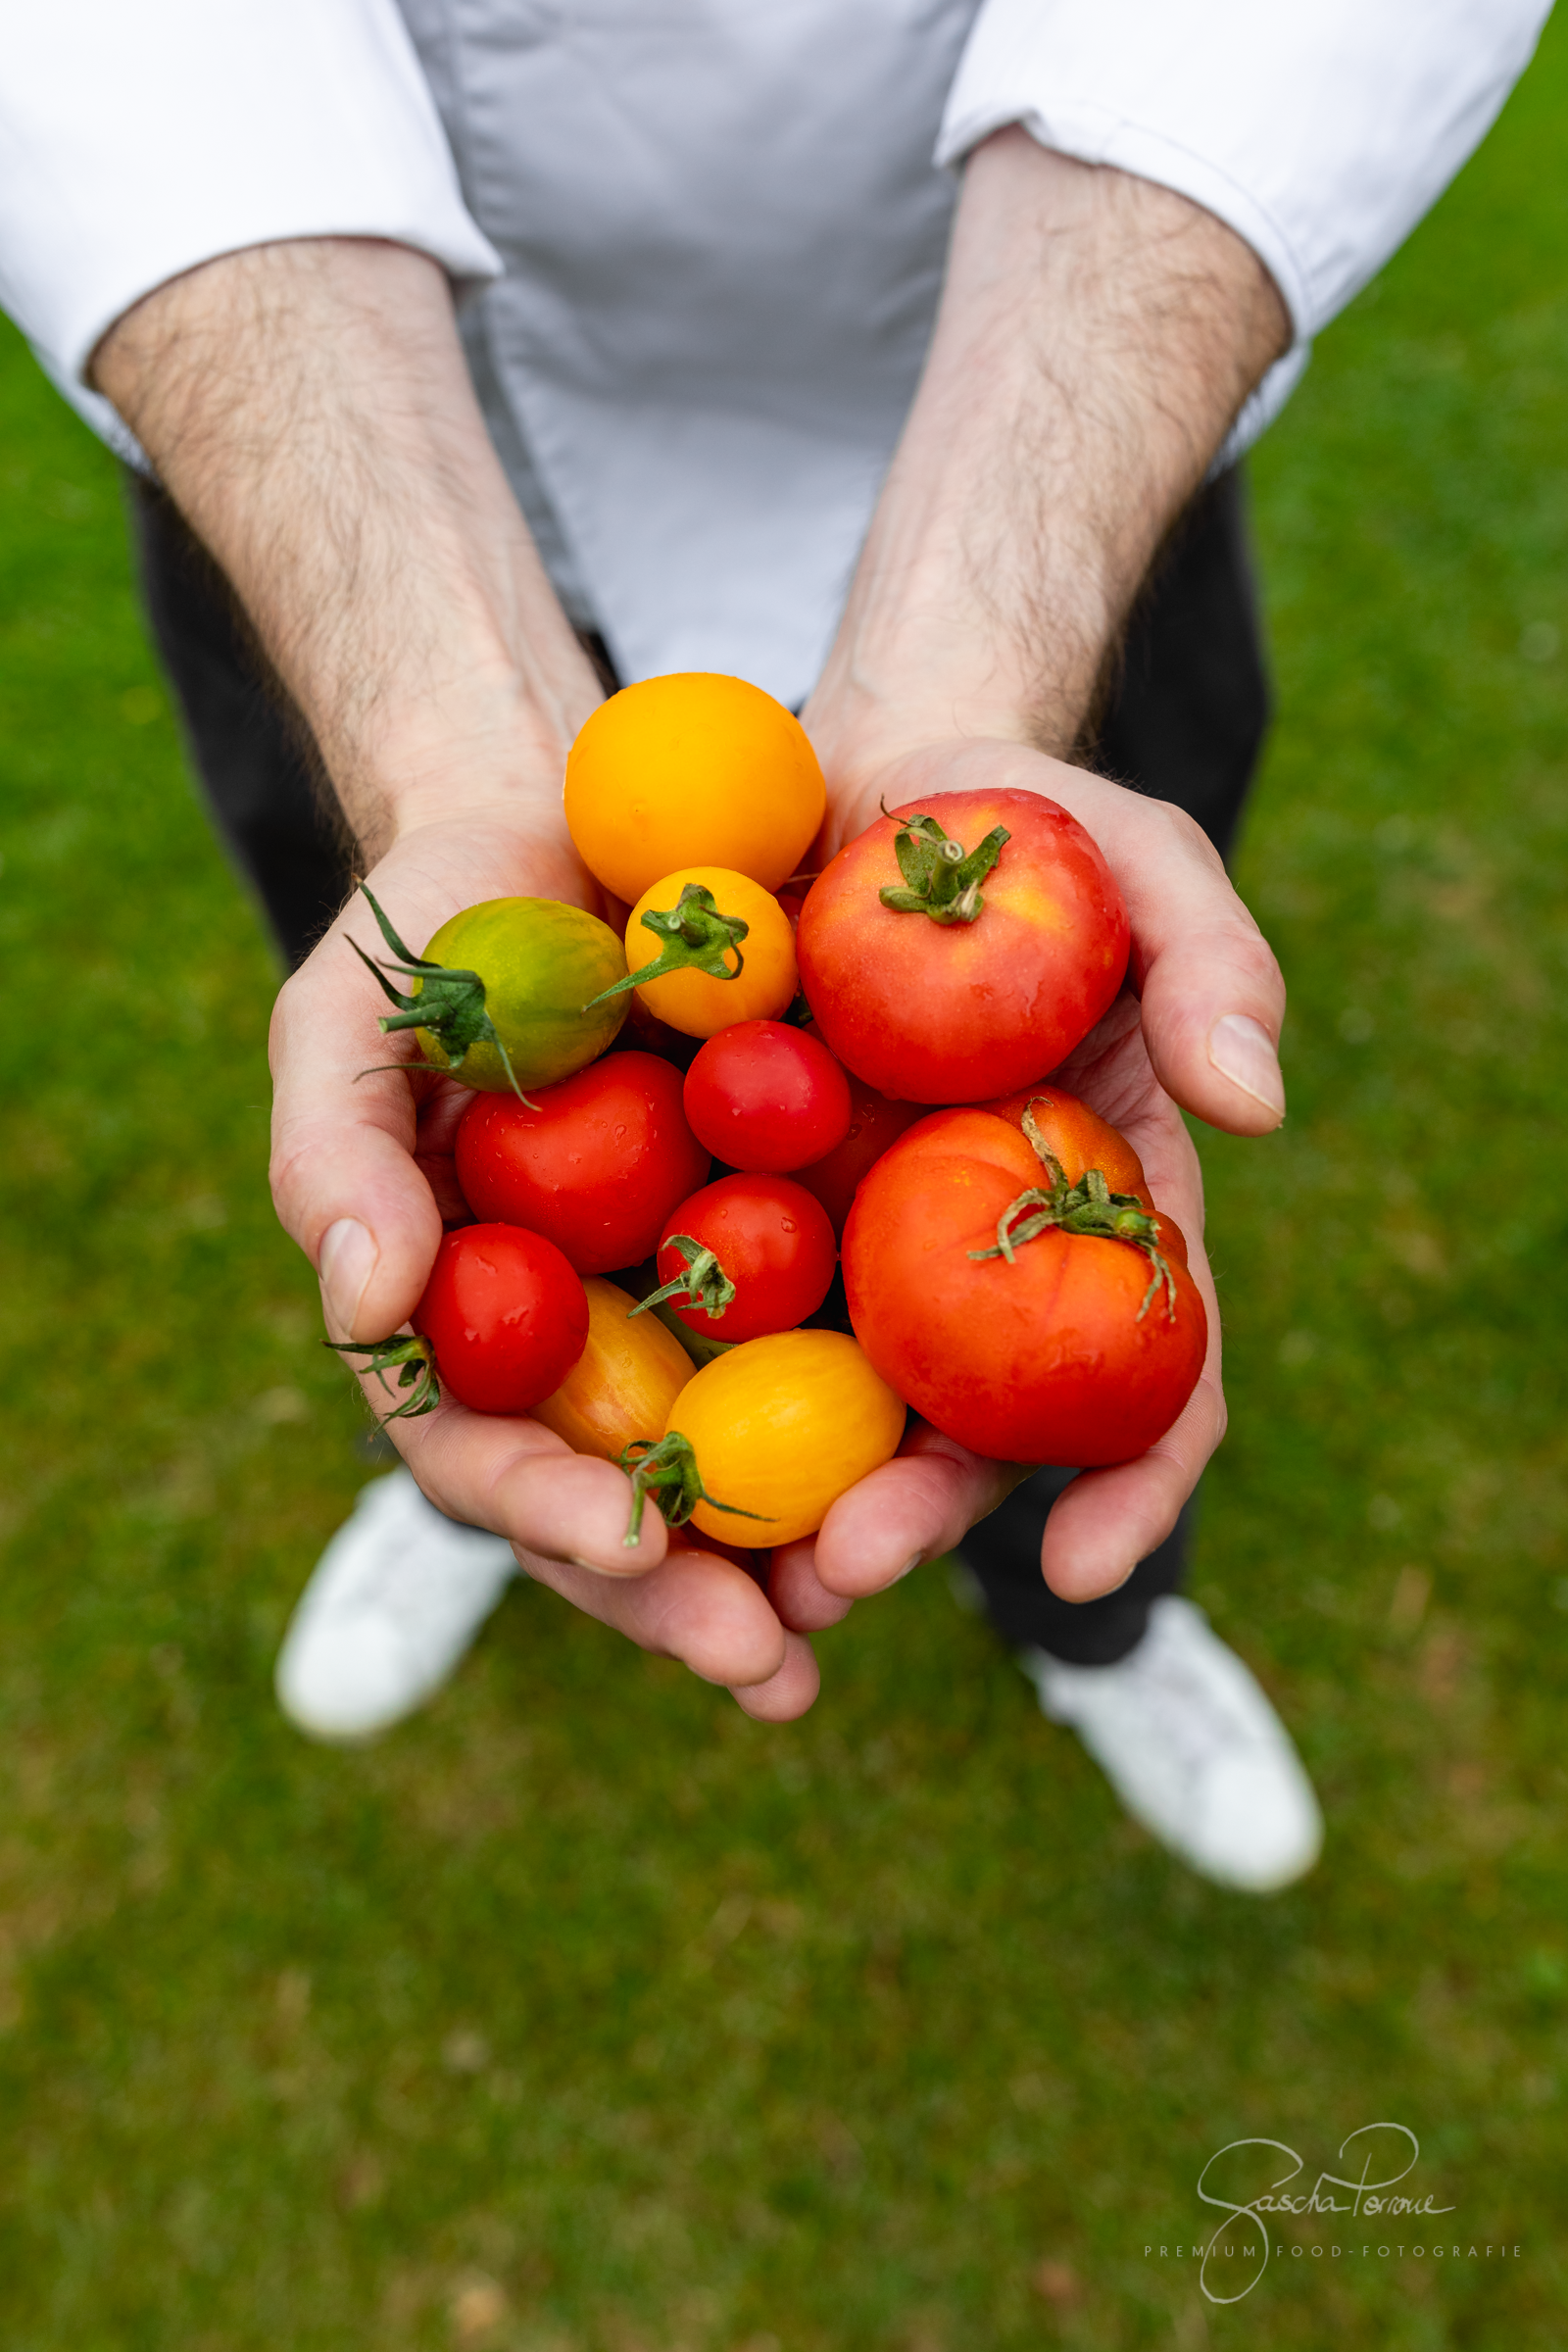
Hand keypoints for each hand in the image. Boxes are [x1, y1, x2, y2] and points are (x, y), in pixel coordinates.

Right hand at [269, 810, 820, 1720]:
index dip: (544, 1513)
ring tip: (866, 1596)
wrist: (588, 823)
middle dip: (686, 1594)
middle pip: (625, 1501)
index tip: (622, 1541)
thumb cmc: (442, 926)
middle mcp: (583, 1339)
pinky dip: (891, 1416)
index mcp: (467, 1321)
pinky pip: (849, 1342)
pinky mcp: (807, 1243)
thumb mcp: (355, 1015)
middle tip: (767, 1658)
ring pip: (745, 1460)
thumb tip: (364, 1309)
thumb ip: (335, 1153)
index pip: (485, 1454)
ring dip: (801, 1549)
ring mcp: (696, 1303)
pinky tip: (952, 1463)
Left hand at [761, 732, 1282, 1637]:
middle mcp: (984, 1264)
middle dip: (913, 1518)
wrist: (840, 783)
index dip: (1135, 1477)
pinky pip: (700, 1323)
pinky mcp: (731, 1216)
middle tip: (840, 1567)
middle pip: (969, 1431)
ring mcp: (854, 1250)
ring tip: (709, 1572)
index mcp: (1102, 1211)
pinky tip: (615, 1454)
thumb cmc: (1009, 817)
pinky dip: (672, 1396)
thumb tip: (1253, 1102)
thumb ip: (1209, 953)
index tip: (1084, 1567)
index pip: (1154, 1373)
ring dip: (777, 1510)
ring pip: (827, 1416)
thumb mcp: (1128, 853)